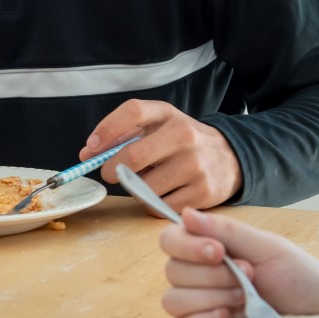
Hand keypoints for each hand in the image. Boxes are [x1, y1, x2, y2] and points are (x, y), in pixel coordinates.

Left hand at [79, 99, 242, 210]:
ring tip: (147, 183)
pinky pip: (160, 206)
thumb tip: (88, 154)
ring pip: (145, 187)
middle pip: (134, 156)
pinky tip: (163, 194)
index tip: (92, 148)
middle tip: (110, 174)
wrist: (230, 158)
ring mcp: (195, 165)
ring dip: (136, 190)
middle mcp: (185, 136)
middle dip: (112, 170)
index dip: (106, 129)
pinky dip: (153, 205)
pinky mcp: (203, 192)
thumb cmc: (182, 143)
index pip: (134, 111)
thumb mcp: (159, 127)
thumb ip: (123, 135)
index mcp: (169, 114)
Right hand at [159, 208, 318, 317]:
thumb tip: (187, 213)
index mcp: (204, 246)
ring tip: (244, 298)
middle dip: (214, 276)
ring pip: (174, 301)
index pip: (169, 240)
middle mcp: (195, 274)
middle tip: (250, 275)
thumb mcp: (265, 246)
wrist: (317, 305)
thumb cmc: (294, 270)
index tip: (220, 252)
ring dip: (211, 298)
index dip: (188, 247)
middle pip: (173, 272)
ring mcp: (197, 305)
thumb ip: (226, 231)